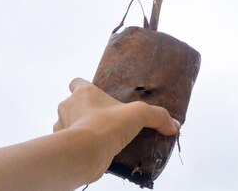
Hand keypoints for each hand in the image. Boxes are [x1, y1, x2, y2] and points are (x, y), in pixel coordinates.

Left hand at [53, 78, 179, 182]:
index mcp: (83, 92)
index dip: (85, 87)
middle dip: (87, 111)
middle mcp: (68, 107)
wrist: (84, 154)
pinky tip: (98, 151)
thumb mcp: (138, 114)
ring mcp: (63, 128)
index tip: (97, 94)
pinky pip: (74, 144)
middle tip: (106, 118)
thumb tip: (174, 125)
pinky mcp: (65, 148)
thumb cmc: (107, 124)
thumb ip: (157, 116)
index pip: (77, 82)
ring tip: (102, 136)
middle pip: (73, 104)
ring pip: (71, 124)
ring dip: (82, 128)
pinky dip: (83, 146)